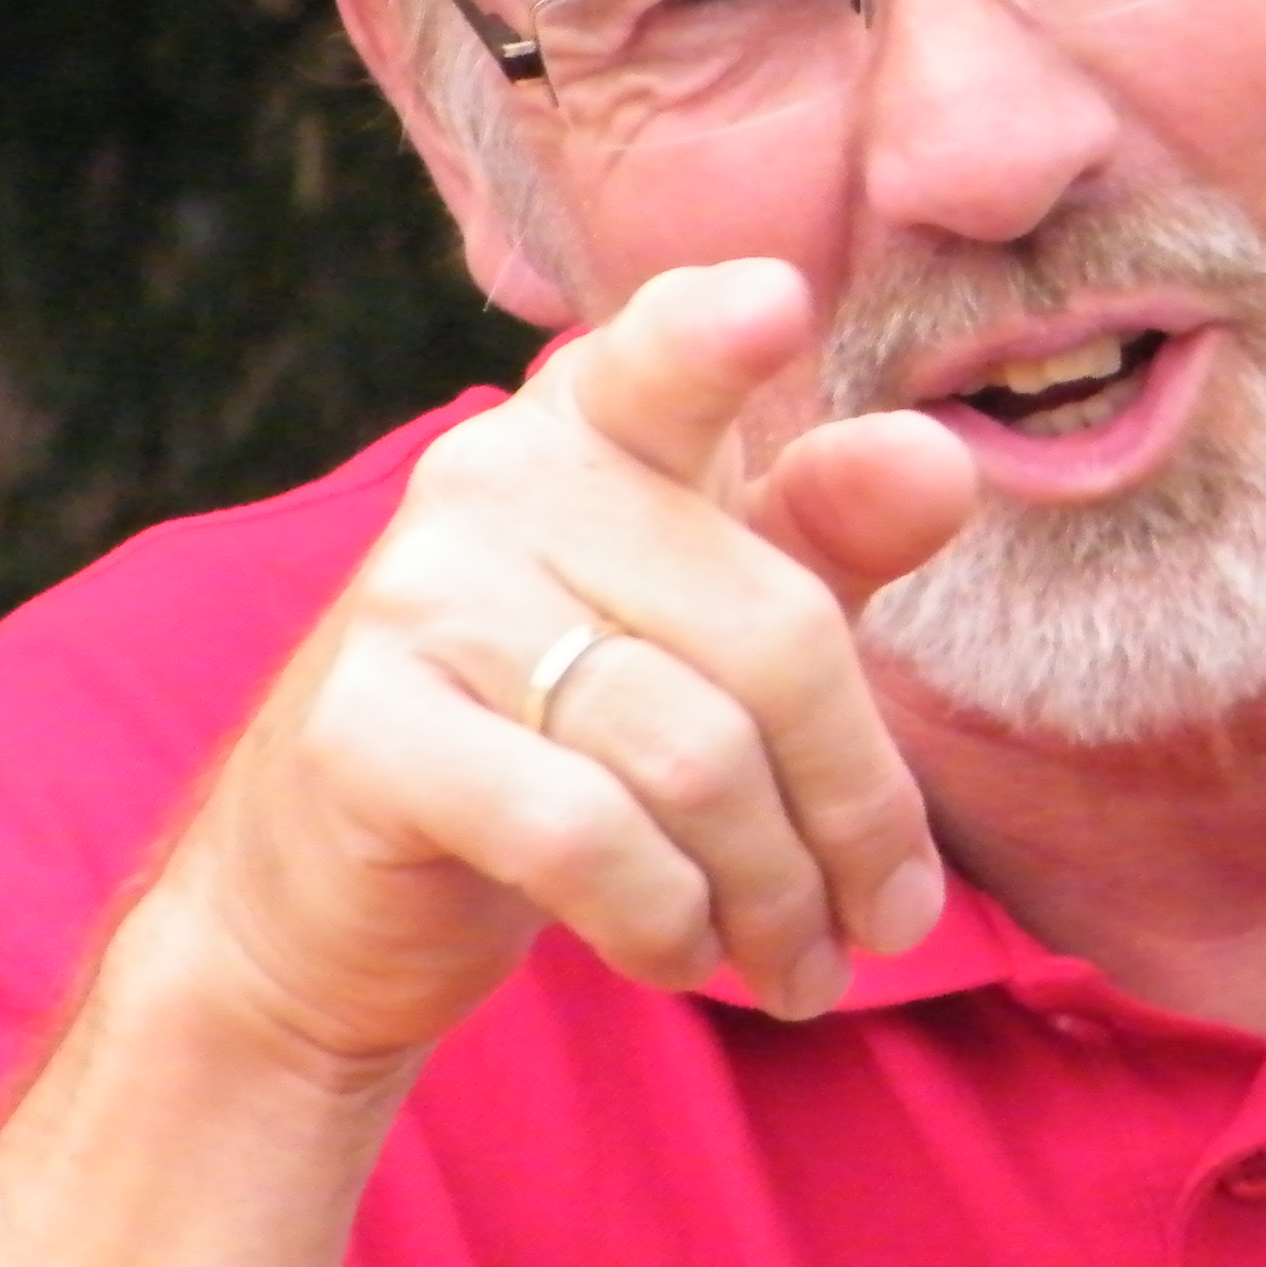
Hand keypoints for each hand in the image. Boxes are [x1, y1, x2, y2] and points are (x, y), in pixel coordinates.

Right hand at [133, 259, 977, 1078]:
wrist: (328, 890)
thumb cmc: (567, 726)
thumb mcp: (720, 623)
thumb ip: (826, 537)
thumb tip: (937, 460)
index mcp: (595, 421)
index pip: (664, 355)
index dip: (715, 333)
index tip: (775, 302)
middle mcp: (495, 477)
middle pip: (770, 639)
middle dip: (853, 810)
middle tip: (888, 922)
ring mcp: (418, 596)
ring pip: (693, 759)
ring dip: (774, 895)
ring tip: (799, 965)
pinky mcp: (366, 731)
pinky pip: (585, 837)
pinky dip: (667, 922)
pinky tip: (680, 953)